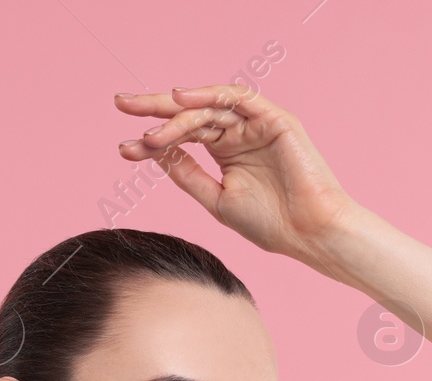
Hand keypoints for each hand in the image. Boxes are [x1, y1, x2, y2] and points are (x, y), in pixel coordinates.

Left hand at [114, 85, 356, 264]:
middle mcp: (238, 133)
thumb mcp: (216, 200)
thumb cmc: (271, 223)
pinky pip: (236, 98)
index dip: (152, 139)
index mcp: (226, 151)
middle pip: (190, 113)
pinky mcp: (274, 119)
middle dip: (154, 109)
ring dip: (176, 114)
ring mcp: (255, 124)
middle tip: (121, 104)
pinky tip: (180, 99)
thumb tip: (153, 153)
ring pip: (207, 107)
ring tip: (148, 127)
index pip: (183, 135)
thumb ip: (186, 174)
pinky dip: (208, 95)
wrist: (310, 234)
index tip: (124, 148)